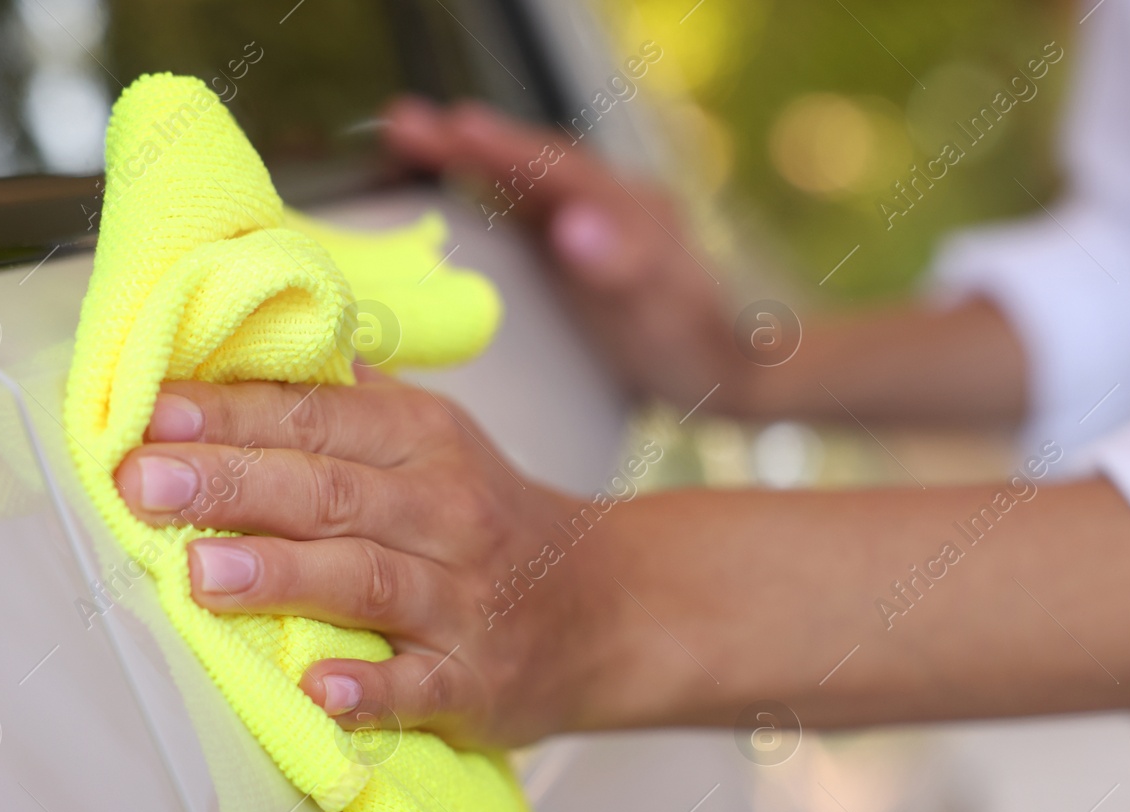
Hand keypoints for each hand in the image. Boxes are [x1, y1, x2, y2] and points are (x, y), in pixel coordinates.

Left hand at [113, 374, 610, 747]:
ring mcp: (462, 600)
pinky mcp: (476, 681)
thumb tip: (237, 348)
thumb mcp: (432, 436)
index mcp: (423, 440)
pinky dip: (371, 689)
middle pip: (330, 491)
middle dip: (233, 485)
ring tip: (199, 576)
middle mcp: (445, 511)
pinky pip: (420, 687)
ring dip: (283, 577)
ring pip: (367, 580)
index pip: (317, 416)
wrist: (601, 606)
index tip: (150, 413)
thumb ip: (345, 400)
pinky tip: (318, 691)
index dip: (233, 413)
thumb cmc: (485, 517)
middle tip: (143, 484)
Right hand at [382, 96, 740, 409]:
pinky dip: (481, 184)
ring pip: (523, 176)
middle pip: (533, 161)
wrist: (725, 368)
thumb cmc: (695, 347)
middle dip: (468, 141)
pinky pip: (522, 202)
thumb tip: (570, 224)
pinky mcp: (575, 242)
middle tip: (404, 124)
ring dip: (466, 154)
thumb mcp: (661, 314)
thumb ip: (621, 266)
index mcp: (633, 210)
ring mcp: (591, 220)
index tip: (457, 130)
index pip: (561, 171)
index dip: (507, 150)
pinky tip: (446, 181)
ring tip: (406, 136)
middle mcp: (610, 202)